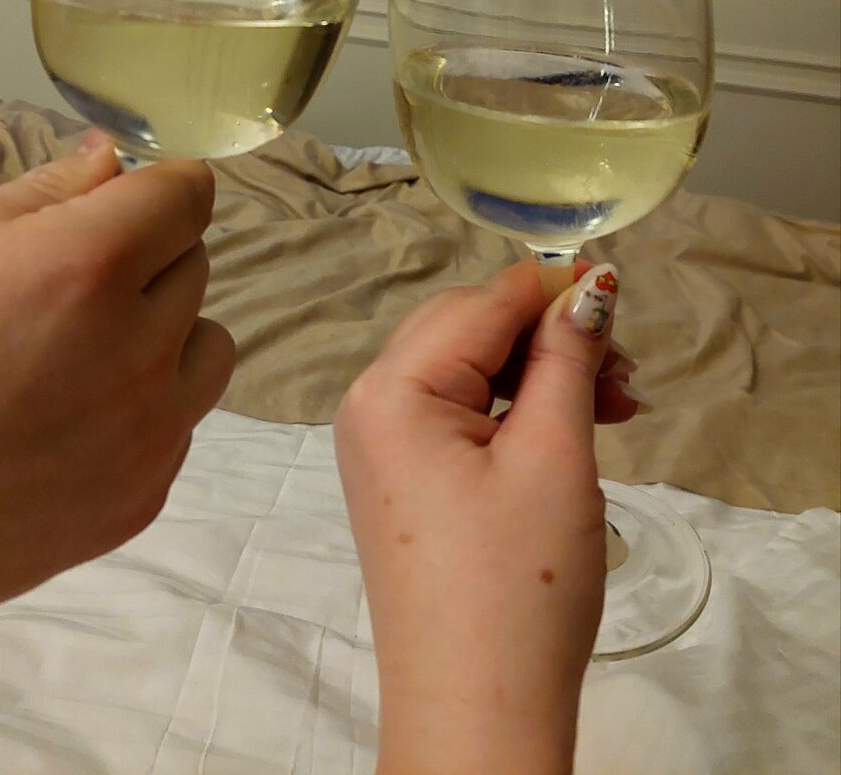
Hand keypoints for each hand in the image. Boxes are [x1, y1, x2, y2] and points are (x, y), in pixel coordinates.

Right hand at [0, 132, 233, 637]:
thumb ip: (43, 194)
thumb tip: (109, 158)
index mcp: (87, 268)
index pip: (186, 196)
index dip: (164, 185)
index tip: (140, 196)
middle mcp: (137, 349)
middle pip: (195, 265)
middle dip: (148, 258)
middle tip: (75, 282)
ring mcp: (147, 432)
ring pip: (208, 348)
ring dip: (168, 335)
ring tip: (89, 352)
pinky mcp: (141, 497)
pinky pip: (180, 425)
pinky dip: (145, 411)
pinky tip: (71, 421)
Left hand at [335, 260, 639, 774]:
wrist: (479, 711)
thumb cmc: (521, 578)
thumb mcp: (554, 454)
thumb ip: (567, 356)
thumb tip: (588, 283)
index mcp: (391, 388)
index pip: (480, 303)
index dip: (551, 290)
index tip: (619, 293)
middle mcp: (369, 405)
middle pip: (467, 330)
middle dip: (547, 336)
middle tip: (624, 373)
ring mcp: (380, 446)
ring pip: (467, 371)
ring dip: (538, 374)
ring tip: (614, 406)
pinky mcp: (402, 481)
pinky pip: (457, 415)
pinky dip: (514, 411)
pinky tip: (567, 429)